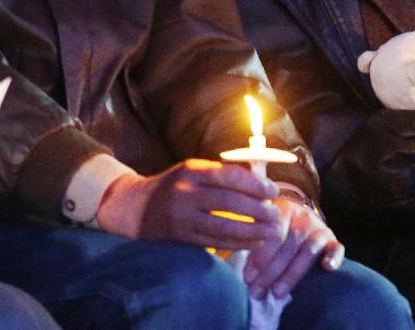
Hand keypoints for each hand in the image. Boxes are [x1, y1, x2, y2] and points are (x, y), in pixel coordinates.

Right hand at [97, 159, 282, 249]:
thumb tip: (259, 179)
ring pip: (224, 227)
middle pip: (229, 202)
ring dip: (253, 231)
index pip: (229, 176)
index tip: (273, 191)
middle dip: (258, 209)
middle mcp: (186, 193)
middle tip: (276, 214)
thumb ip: (221, 173)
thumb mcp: (193, 170)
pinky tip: (255, 242)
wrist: (138, 207)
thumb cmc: (175, 185)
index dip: (255, 185)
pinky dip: (238, 243)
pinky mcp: (183, 238)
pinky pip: (216, 242)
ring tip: (271, 232)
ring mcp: (183, 218)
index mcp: (191, 170)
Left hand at [243, 198, 343, 299]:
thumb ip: (254, 240)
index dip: (259, 257)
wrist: (300, 215)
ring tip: (277, 293)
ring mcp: (319, 228)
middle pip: (288, 246)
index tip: (247, 277)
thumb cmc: (276, 226)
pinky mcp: (333, 240)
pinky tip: (327, 267)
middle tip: (257, 291)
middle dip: (270, 272)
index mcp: (282, 209)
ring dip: (291, 274)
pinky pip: (337, 248)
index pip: (271, 234)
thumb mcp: (264, 224)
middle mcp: (302, 217)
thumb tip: (242, 272)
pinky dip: (334, 257)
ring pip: (308, 251)